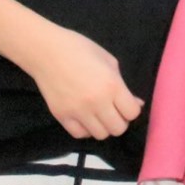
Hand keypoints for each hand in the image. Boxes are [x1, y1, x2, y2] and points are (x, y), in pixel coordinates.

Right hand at [23, 26, 142, 139]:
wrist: (47, 52)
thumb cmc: (82, 50)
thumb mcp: (110, 62)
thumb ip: (123, 86)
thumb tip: (136, 104)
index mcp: (112, 86)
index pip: (132, 113)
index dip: (132, 110)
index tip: (126, 104)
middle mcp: (96, 102)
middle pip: (118, 128)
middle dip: (120, 121)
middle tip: (115, 111)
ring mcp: (77, 112)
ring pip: (100, 135)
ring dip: (104, 127)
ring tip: (100, 115)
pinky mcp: (61, 116)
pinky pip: (79, 134)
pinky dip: (86, 130)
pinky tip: (86, 119)